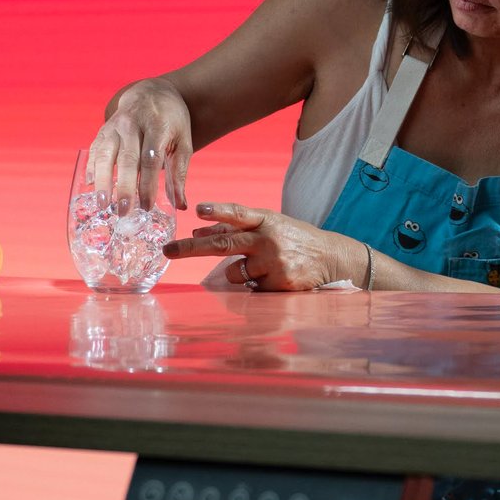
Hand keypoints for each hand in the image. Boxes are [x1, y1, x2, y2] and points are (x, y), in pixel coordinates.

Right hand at [86, 80, 192, 209]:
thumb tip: (181, 206)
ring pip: (106, 153)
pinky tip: (90, 185)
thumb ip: (179, 173)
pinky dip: (92, 167)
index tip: (147, 206)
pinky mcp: (104, 128)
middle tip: (123, 211)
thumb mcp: (183, 143)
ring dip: (103, 180)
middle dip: (125, 187)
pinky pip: (95, 148)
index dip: (148, 184)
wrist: (153, 92)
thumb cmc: (171, 121)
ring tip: (102, 204)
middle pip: (127, 158)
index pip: (151, 159)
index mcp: (158, 126)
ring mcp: (116, 125)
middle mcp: (134, 124)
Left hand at [164, 203, 354, 290]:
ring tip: (262, 267)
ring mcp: (274, 262)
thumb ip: (237, 227)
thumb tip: (201, 228)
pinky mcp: (278, 283)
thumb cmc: (293, 238)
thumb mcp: (270, 225)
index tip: (199, 211)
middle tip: (168, 251)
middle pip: (224, 244)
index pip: (240, 213)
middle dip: (192, 248)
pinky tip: (274, 278)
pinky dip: (255, 285)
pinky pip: (250, 288)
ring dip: (237, 272)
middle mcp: (269, 239)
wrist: (331, 258)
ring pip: (233, 272)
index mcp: (266, 219)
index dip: (219, 212)